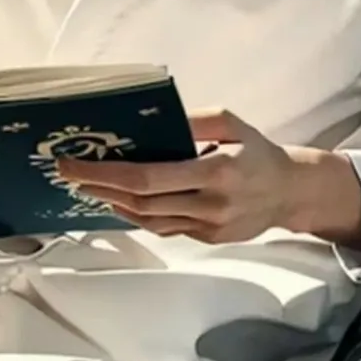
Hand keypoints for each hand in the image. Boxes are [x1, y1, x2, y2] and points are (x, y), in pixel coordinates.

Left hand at [57, 109, 298, 242]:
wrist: (291, 193)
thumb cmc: (258, 153)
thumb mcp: (232, 124)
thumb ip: (194, 122)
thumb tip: (153, 124)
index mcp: (217, 171)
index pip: (149, 178)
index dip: (108, 174)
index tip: (77, 165)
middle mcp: (210, 203)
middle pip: (141, 202)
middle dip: (100, 187)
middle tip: (69, 175)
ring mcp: (208, 226)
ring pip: (149, 220)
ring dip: (114, 203)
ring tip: (88, 186)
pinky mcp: (206, 239)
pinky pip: (163, 228)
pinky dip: (136, 215)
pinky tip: (119, 201)